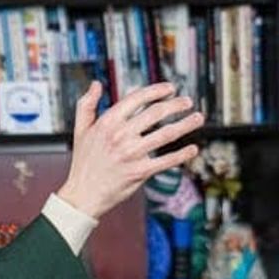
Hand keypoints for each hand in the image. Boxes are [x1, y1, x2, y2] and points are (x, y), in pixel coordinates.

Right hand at [56, 82, 203, 218]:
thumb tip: (96, 84)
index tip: (171, 88)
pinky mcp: (140, 172)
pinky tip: (193, 149)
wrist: (84, 194)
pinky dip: (182, 154)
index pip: (138, 99)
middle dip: (176, 105)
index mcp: (108, 122)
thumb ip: (86, 104)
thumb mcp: (80, 130)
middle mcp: (121, 135)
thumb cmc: (84, 162)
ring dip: (185, 124)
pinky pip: (166, 160)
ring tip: (198, 118)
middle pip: (156, 113)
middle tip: (188, 102)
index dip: (157, 91)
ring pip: (166, 134)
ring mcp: (132, 154)